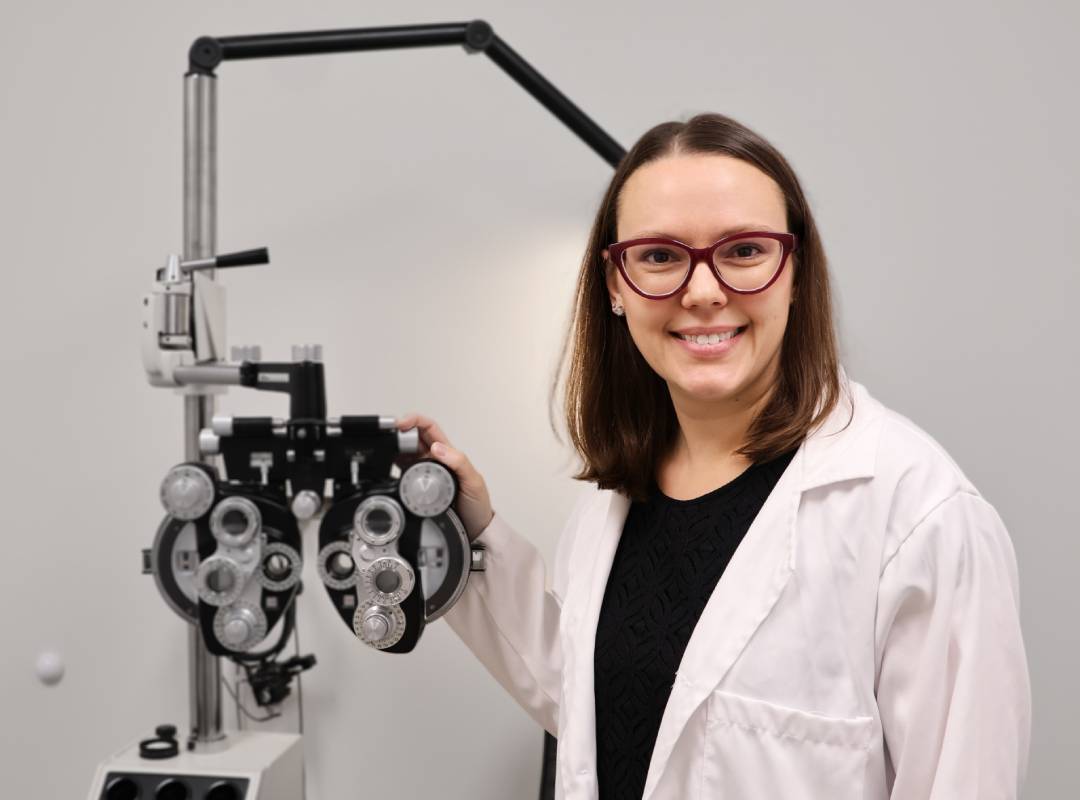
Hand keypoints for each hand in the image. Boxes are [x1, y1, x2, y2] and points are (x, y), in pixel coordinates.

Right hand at [395, 413, 494, 542]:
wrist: (473, 531)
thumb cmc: (477, 504)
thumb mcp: (473, 481)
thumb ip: (459, 463)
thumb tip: (437, 448)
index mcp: (448, 453)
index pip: (428, 428)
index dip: (415, 420)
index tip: (401, 423)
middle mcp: (434, 460)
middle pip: (412, 438)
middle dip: (399, 433)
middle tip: (389, 438)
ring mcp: (424, 473)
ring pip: (403, 454)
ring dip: (393, 449)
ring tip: (384, 450)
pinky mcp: (415, 487)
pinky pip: (400, 472)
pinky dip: (391, 467)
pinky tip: (385, 467)